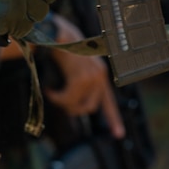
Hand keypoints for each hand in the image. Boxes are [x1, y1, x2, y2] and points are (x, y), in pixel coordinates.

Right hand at [42, 14, 123, 136]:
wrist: (56, 34)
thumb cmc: (62, 50)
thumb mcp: (75, 67)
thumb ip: (80, 84)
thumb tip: (76, 106)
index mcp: (100, 74)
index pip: (108, 101)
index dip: (113, 119)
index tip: (118, 134)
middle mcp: (99, 76)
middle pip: (89, 108)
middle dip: (73, 109)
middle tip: (59, 102)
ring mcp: (91, 78)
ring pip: (76, 106)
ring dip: (62, 103)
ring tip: (53, 93)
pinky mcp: (81, 79)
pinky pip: (67, 100)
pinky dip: (56, 98)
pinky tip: (50, 90)